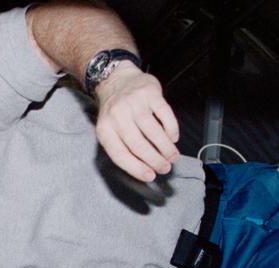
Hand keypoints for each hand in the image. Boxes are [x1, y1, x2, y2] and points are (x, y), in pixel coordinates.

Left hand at [94, 63, 179, 181]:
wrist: (116, 79)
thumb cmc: (114, 110)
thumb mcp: (108, 128)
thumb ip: (120, 145)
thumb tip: (143, 167)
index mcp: (105, 130)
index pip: (120, 155)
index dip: (136, 168)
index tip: (150, 176)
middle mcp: (118, 117)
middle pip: (139, 145)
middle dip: (155, 160)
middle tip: (165, 168)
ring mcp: (134, 104)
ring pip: (154, 132)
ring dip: (166, 148)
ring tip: (172, 156)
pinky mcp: (150, 94)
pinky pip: (165, 115)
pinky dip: (171, 129)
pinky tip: (173, 138)